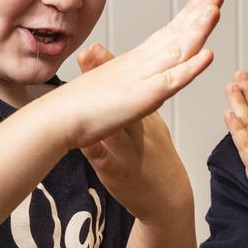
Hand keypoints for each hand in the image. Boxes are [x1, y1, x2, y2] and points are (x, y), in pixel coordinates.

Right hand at [54, 0, 222, 150]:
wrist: (54, 120)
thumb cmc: (74, 109)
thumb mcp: (101, 88)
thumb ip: (104, 72)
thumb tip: (96, 54)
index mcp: (132, 64)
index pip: (164, 36)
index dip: (186, 18)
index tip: (203, 1)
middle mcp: (138, 65)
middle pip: (174, 34)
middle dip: (198, 12)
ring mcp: (141, 79)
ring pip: (176, 50)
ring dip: (199, 29)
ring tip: (216, 8)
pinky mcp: (141, 98)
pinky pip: (170, 81)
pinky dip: (190, 68)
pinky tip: (207, 54)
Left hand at [76, 44, 191, 221]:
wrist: (168, 200)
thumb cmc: (156, 160)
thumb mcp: (151, 127)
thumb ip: (139, 101)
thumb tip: (125, 76)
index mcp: (146, 116)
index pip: (133, 87)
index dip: (116, 67)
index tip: (96, 47)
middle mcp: (138, 129)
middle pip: (124, 99)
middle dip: (108, 77)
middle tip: (90, 53)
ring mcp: (129, 151)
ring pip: (113, 127)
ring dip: (98, 108)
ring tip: (79, 93)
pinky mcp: (119, 173)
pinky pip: (105, 160)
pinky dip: (95, 151)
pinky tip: (83, 143)